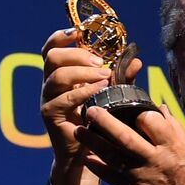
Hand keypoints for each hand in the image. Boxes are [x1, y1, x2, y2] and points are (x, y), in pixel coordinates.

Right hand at [40, 28, 140, 184]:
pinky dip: (83, 92)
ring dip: (83, 72)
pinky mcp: (50, 114)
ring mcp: (48, 99)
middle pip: (52, 57)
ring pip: (56, 76)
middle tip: (100, 62)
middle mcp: (50, 84)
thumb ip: (121, 78)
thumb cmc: (97, 121)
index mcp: (61, 74)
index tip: (79, 31)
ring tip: (104, 77)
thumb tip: (137, 60)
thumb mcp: (111, 95)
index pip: (52, 48)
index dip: (62, 36)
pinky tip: (99, 91)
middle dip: (77, 54)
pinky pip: (63, 99)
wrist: (85, 153)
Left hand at [74, 104, 184, 184]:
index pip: (151, 121)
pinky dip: (97, 167)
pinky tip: (86, 158)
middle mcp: (155, 159)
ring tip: (78, 131)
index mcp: (171, 147)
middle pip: (126, 137)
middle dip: (105, 122)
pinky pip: (111, 177)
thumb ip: (173, 130)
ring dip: (93, 142)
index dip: (137, 112)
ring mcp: (142, 177)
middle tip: (90, 111)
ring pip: (113, 156)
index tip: (127, 107)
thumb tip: (161, 108)